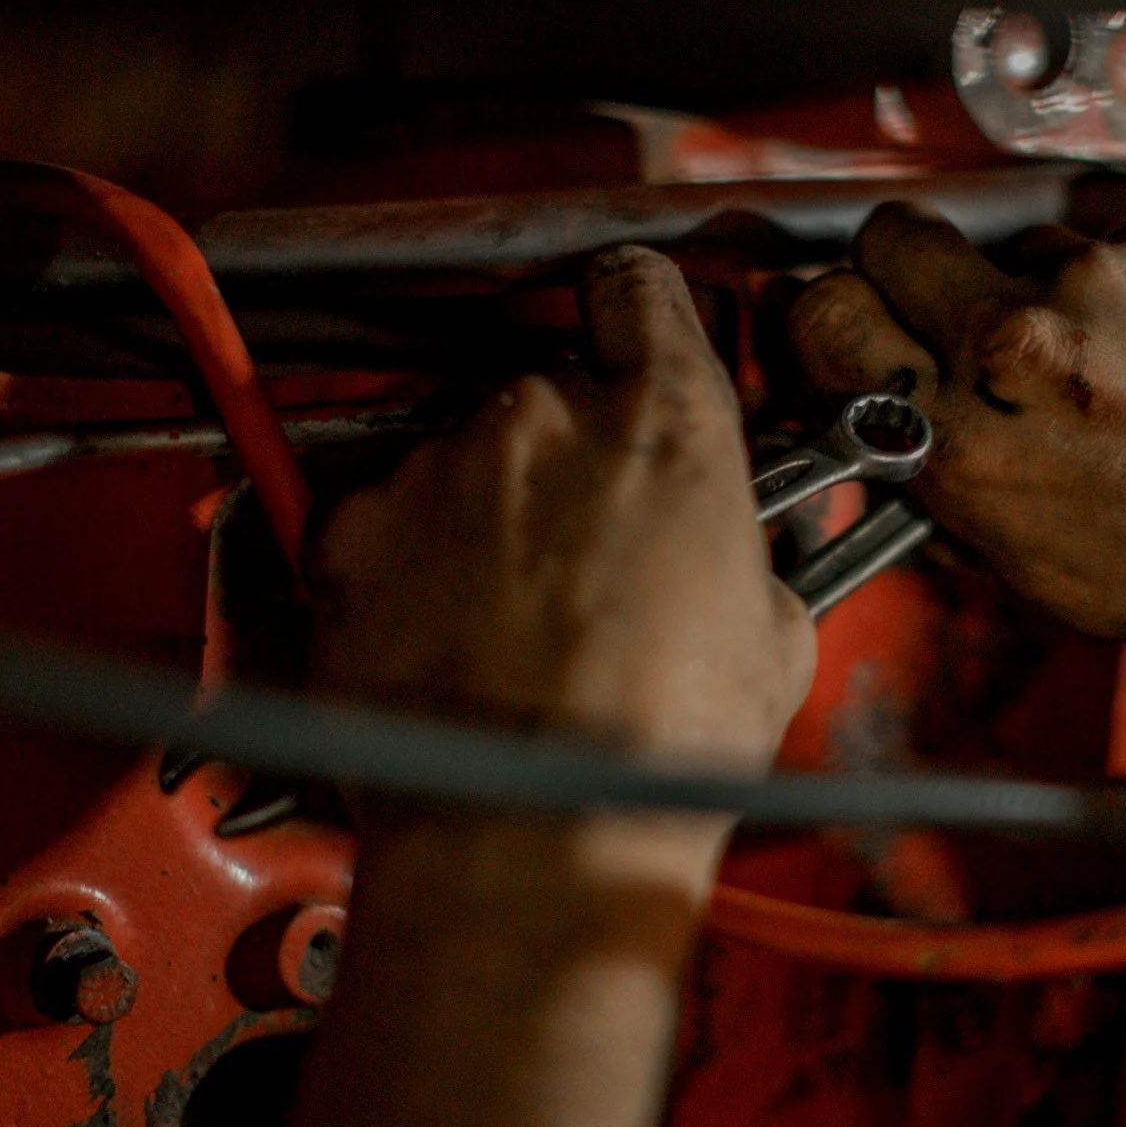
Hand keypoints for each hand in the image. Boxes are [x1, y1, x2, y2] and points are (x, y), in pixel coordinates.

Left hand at [312, 245, 814, 774]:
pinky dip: (405, 565)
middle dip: (568, 457)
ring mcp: (435, 470)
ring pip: (464, 460)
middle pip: (548, 390)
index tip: (633, 339)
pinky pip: (383, 522)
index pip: (639, 288)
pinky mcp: (350, 533)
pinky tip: (444, 643)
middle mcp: (540, 416)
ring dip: (486, 517)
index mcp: (663, 419)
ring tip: (513, 625)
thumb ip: (747, 551)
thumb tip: (734, 554)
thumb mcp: (775, 637)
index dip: (636, 314)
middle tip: (589, 551)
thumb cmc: (655, 752)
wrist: (527, 838)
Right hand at [787, 201, 1125, 677]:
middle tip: (948, 301)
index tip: (850, 323)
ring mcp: (1100, 276)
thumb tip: (890, 416)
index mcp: (964, 443)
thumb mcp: (1037, 571)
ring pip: (1012, 234)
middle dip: (907, 268)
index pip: (821, 317)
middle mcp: (1017, 346)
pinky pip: (1107, 219)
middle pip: (891, 238)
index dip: (830, 318)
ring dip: (1037, 276)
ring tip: (1110, 347)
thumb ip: (945, 479)